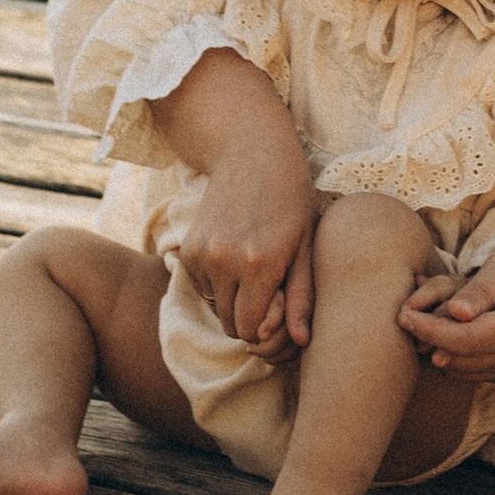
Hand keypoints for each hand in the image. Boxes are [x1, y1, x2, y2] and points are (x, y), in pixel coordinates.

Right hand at [180, 140, 319, 350]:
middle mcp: (225, 262)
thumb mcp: (307, 243)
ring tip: (253, 268)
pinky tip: (235, 256)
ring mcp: (202, 255)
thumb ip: (302, 297)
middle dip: (250, 318)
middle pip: (231, 324)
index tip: (280, 304)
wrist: (252, 152)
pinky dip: (217, 283)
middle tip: (268, 290)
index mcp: (260, 264)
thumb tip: (302, 342)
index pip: (252, 330)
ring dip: (233, 299)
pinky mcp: (187, 249)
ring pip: (215, 307)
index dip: (268, 326)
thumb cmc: (291, 198)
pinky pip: (201, 287)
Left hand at [400, 220, 494, 380]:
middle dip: (429, 339)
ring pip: (463, 371)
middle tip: (407, 311)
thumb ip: (481, 290)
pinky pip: (475, 371)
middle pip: (460, 361)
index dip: (429, 330)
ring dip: (439, 347)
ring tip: (427, 313)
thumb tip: (453, 315)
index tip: (402, 314)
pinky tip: (449, 325)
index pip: (466, 341)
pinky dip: (456, 352)